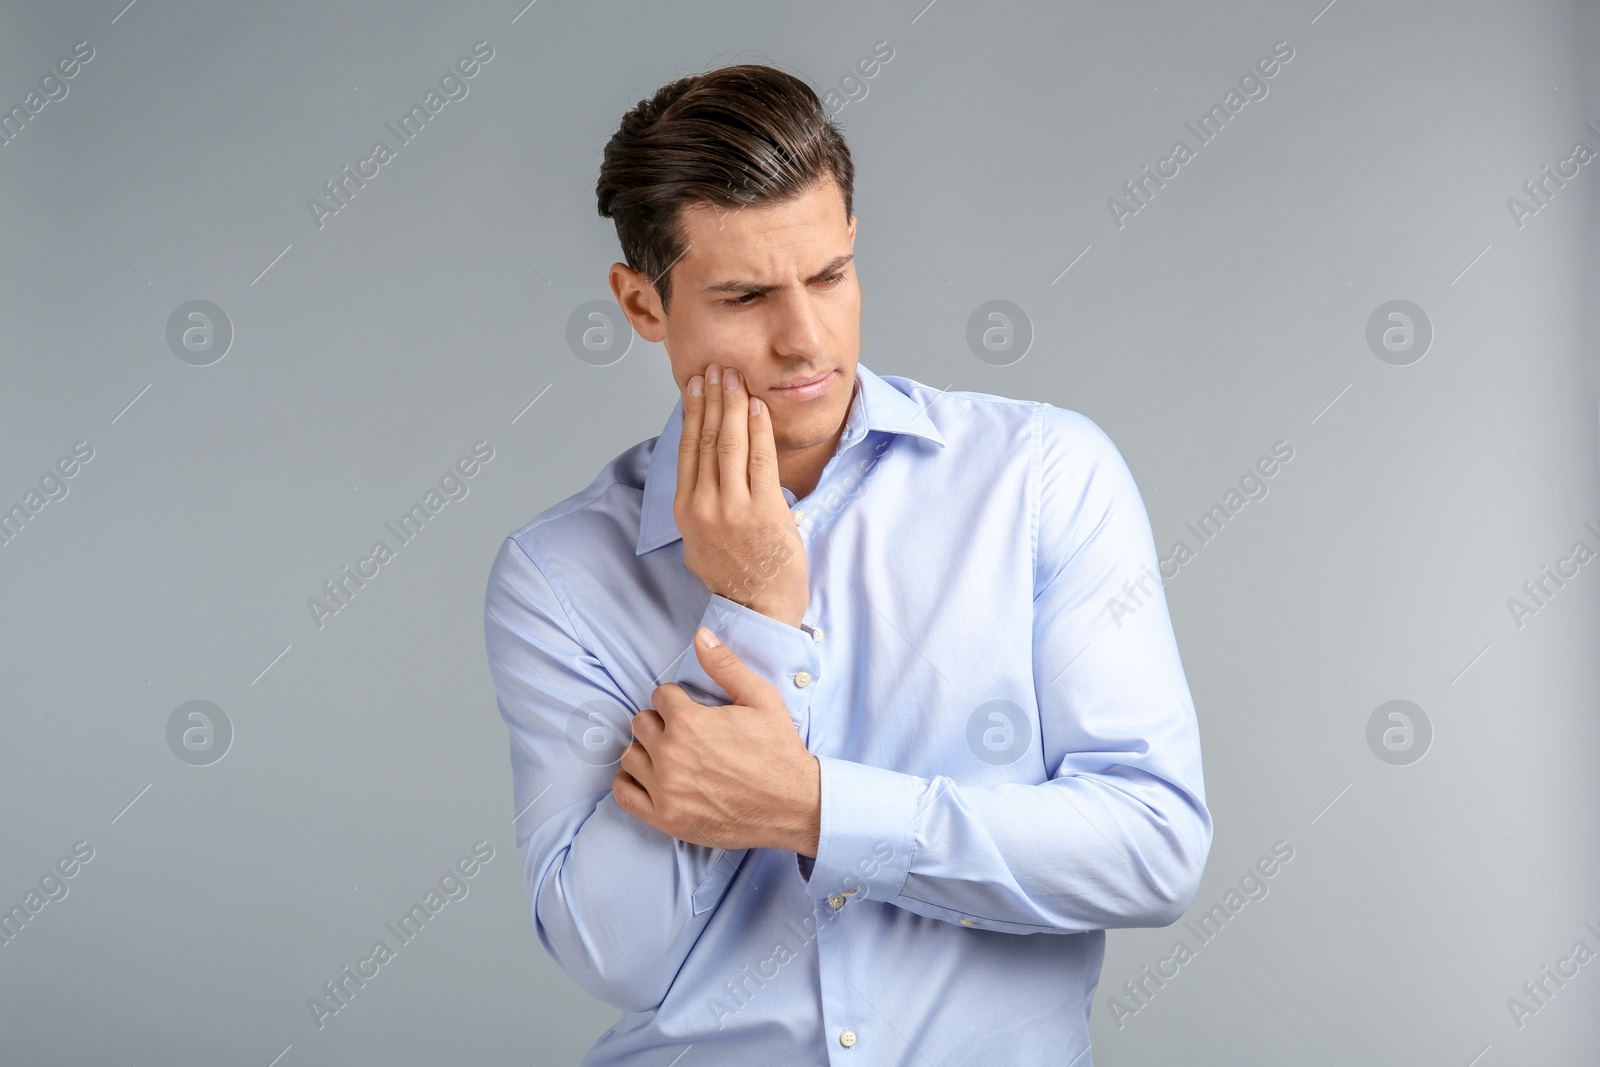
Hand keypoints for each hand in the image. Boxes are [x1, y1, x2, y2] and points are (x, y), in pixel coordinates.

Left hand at [612, 627, 820, 855]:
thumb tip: (701, 636)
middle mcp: (670, 755)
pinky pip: (624, 794)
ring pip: (630, 756)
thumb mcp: (761, 699)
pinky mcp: (666, 818)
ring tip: (670, 755)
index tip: (692, 710)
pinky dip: (630, 783)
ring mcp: (665, 790)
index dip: (677, 700)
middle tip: (684, 732)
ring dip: (646, 751)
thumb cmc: (778, 751)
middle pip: (641, 723)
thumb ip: (725, 665)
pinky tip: (650, 777)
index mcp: (689, 722)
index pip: (660, 696)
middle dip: (660, 722)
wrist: (793, 804)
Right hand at [674, 363, 807, 627]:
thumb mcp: (700, 540)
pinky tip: (757, 407)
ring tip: (735, 378)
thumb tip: (702, 470)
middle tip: (717, 369)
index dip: (692, 412)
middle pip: (707, 439)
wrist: (757, 607)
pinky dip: (758, 429)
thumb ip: (699, 505)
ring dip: (732, 404)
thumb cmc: (735, 575)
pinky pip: (761, 460)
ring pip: (730, 443)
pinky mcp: (764, 511)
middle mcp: (704, 506)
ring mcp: (733, 508)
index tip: (696, 385)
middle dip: (712, 398)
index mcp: (686, 510)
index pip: (688, 449)